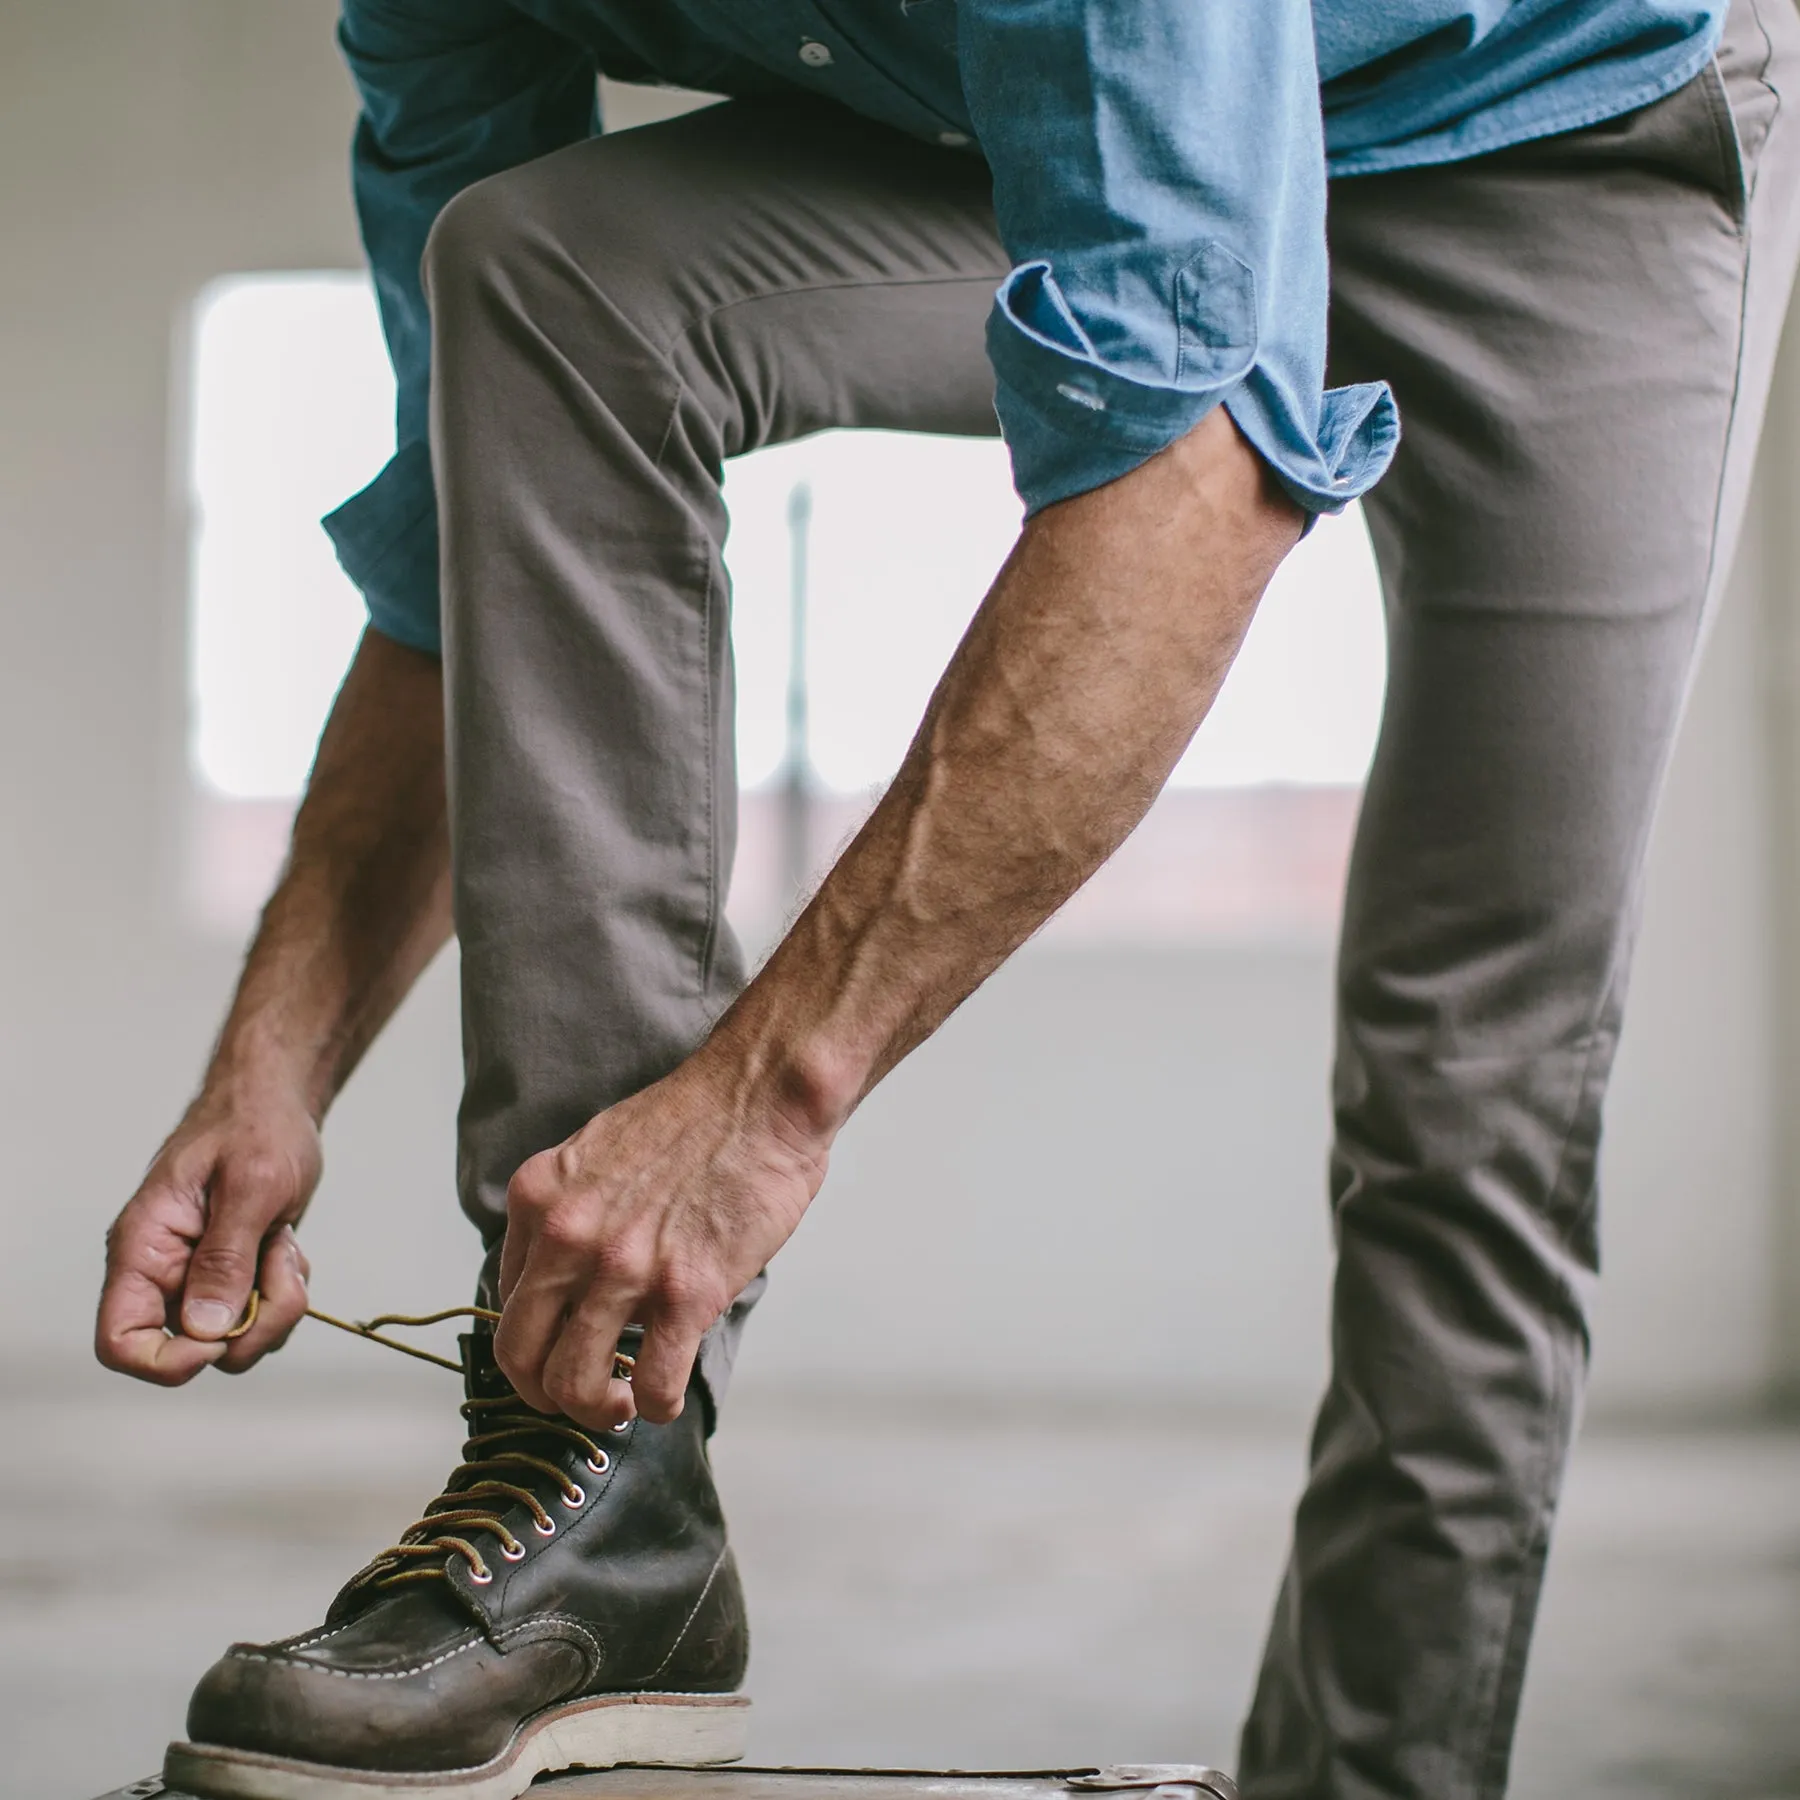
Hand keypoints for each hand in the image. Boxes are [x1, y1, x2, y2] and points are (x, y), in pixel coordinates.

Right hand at [96, 1078, 320, 1382]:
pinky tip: (285, 1245)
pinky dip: (285, 1291)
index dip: (165, 1361)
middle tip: (278, 1263)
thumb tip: (204, 1329)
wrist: (277, 1103)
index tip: (219, 1336)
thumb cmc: (255, 1126)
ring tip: (281, 1244)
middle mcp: (164, 1273)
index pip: (120, 1341)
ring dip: (276, 1303)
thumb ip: (226, 1258)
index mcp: (144, 1249)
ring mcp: (200, 1279)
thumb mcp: (249, 1185)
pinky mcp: (235, 1278)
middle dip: (251, 1323)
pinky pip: (261, 1316)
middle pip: (193, 1350)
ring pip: (237, 1340)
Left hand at [495, 1049, 830, 1427]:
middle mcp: (566, 1237)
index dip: (535, 1340)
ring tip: (624, 1401)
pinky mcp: (683, 1294)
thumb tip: (573, 1278)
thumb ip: (572, 1213)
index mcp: (538, 1198)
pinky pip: (651, 1385)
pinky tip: (667, 1396)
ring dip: (598, 1410)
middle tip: (581, 1395)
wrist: (758, 1095)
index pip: (505, 1300)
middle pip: (520, 1356)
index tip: (564, 1348)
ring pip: (573, 1385)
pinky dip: (657, 1407)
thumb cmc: (694, 1120)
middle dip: (545, 1394)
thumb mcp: (596, 1154)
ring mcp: (622, 1268)